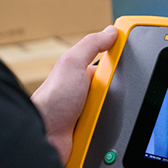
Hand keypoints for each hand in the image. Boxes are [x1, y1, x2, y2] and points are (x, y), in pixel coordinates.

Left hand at [31, 25, 118, 164]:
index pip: (113, 69)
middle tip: (102, 100)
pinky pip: (113, 133)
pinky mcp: (93, 134)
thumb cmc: (51, 101)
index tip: (122, 72)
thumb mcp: (72, 63)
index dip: (120, 70)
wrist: (44, 137)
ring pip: (118, 115)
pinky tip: (98, 132)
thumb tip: (111, 31)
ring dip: (110, 118)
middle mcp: (87, 95)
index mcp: (84, 76)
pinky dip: (109, 134)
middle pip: (119, 94)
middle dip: (116, 98)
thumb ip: (91, 45)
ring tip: (97, 119)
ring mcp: (90, 116)